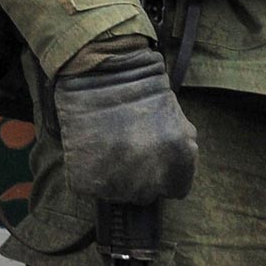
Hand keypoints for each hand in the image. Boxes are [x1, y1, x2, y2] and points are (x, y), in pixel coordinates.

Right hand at [51, 37, 196, 204]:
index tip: (153, 159)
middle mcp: (150, 178)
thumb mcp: (175, 117)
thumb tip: (172, 168)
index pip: (176, 189)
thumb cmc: (140, 86)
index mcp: (178, 160)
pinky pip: (92, 188)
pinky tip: (92, 151)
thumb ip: (179, 147)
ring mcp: (116, 184)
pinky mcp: (86, 182)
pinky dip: (91, 174)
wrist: (99, 70)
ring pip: (119, 194)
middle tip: (127, 149)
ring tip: (108, 147)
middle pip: (146, 194)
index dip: (165, 173)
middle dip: (140, 175)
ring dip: (115, 176)